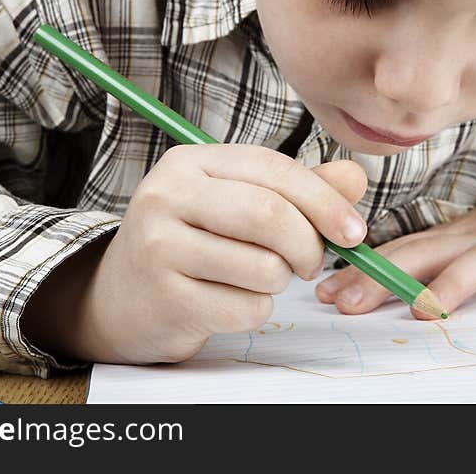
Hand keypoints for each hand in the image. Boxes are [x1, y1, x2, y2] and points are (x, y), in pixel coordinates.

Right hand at [22, 144, 367, 363]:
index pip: (273, 168)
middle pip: (270, 216)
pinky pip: (247, 309)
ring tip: (255, 279)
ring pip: (265, 268)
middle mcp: (168, 196)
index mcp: (190, 163)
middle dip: (308, 245)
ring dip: (278, 282)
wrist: (119, 299)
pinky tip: (229, 301)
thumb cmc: (189, 243)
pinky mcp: (166, 299)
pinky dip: (255, 311)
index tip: (354, 232)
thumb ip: (295, 189)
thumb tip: (356, 177)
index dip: (324, 201)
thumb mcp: (235, 203)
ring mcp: (160, 248)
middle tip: (309, 263)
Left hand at [315, 143, 475, 317]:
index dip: (363, 271)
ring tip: (423, 309)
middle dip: (384, 279)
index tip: (325, 291)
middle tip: (346, 302)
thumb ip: (444, 259)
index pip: (404, 252)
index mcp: (461, 235)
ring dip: (452, 284)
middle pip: (428, 256)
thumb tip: (390, 285)